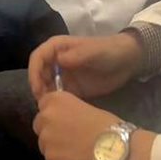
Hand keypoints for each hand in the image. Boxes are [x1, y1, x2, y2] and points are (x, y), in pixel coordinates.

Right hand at [28, 33, 143, 101]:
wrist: (127, 62)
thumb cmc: (107, 51)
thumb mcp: (93, 51)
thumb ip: (76, 55)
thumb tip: (58, 60)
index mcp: (57, 47)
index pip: (37, 58)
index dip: (34, 73)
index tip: (37, 89)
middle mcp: (56, 61)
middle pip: (39, 73)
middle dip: (38, 87)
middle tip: (43, 104)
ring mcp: (63, 75)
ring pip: (46, 86)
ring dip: (45, 97)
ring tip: (50, 110)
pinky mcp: (72, 88)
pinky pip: (58, 96)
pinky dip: (56, 103)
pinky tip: (60, 112)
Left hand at [33, 91, 126, 159]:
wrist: (116, 150)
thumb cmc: (107, 126)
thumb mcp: (84, 107)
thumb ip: (68, 111)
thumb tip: (64, 119)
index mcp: (55, 100)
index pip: (43, 104)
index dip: (53, 114)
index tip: (63, 120)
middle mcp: (46, 118)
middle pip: (40, 125)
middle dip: (51, 131)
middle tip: (68, 138)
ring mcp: (46, 140)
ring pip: (45, 145)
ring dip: (55, 148)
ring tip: (75, 152)